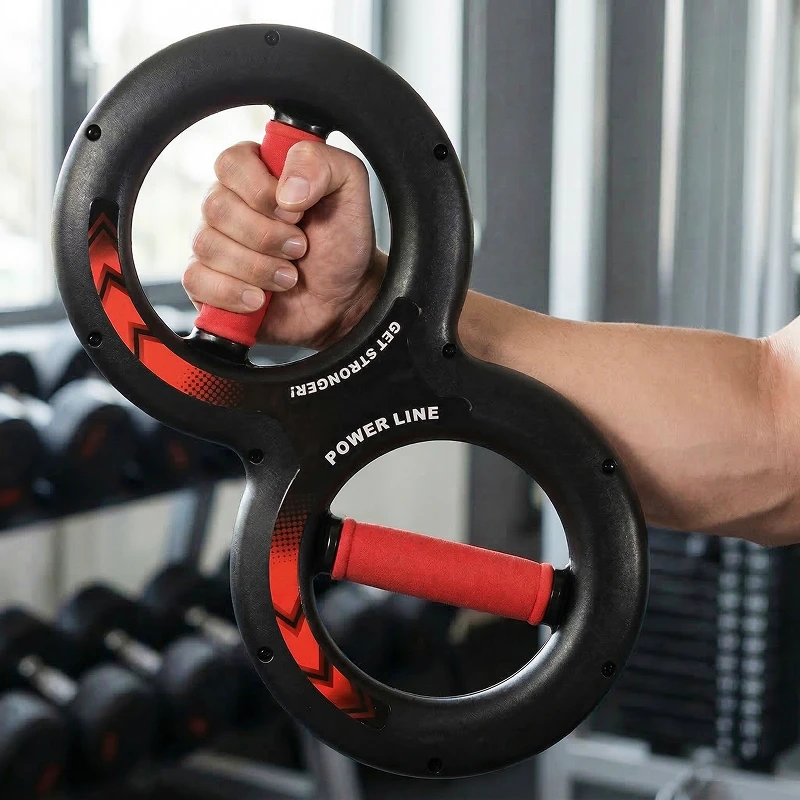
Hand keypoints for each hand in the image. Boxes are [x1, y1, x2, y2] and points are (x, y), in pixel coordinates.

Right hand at [183, 139, 382, 348]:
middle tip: (299, 248)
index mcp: (256, 172)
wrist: (343, 300)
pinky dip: (232, 293)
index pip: (231, 163)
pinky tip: (259, 299)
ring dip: (257, 268)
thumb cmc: (341, 243)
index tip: (296, 213)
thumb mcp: (349, 189)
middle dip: (266, 236)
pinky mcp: (207, 281)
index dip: (262, 191)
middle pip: (216, 207)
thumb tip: (287, 190)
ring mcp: (214, 243)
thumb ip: (323, 164)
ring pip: (208, 246)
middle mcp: (229, 203)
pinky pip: (196, 280)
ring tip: (289, 277)